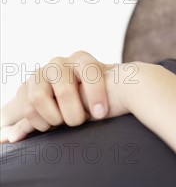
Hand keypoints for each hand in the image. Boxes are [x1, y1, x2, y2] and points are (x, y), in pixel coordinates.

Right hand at [0, 51, 128, 142]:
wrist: (65, 91)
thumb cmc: (96, 91)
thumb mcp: (109, 85)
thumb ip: (120, 85)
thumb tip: (139, 84)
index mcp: (83, 61)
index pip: (89, 72)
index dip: (95, 94)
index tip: (101, 114)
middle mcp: (60, 63)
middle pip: (64, 89)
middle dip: (73, 112)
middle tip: (79, 122)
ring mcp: (40, 74)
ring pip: (39, 97)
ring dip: (54, 117)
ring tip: (63, 123)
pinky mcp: (26, 87)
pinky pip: (27, 108)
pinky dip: (39, 122)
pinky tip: (50, 125)